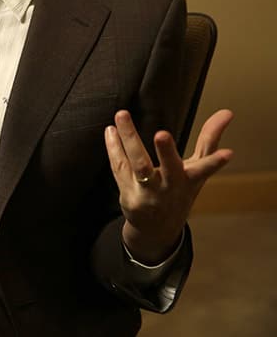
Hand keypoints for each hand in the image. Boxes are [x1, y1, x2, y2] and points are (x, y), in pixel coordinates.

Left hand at [104, 109, 233, 263]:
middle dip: (167, 153)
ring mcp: (149, 194)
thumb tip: (227, 112)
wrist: (157, 228)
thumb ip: (209, 139)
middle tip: (162, 134)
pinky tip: (111, 130)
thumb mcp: (197, 169)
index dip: (215, 163)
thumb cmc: (179, 190)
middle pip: (169, 170)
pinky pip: (119, 168)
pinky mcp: (129, 196)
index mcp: (190, 180)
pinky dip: (114, 148)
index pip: (205, 170)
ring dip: (129, 139)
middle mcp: (171, 188)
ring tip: (122, 115)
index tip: (228, 153)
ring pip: (138, 165)